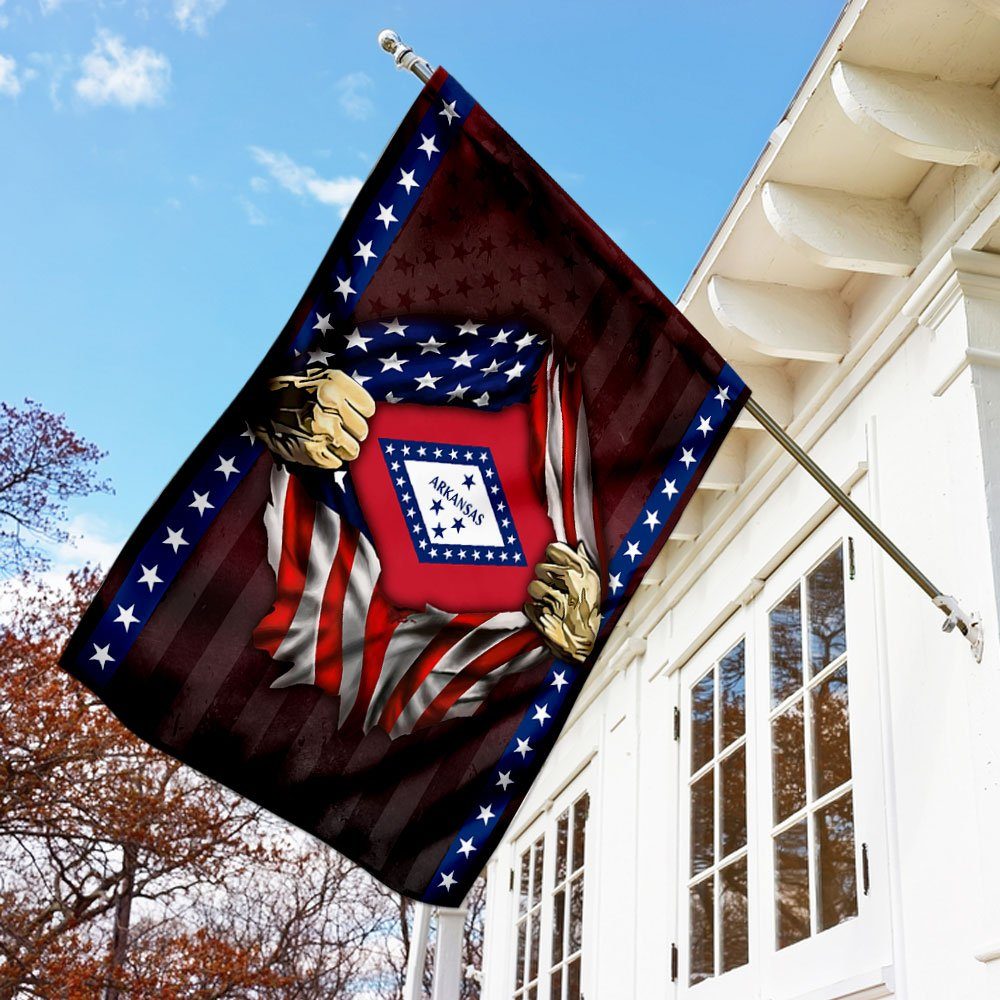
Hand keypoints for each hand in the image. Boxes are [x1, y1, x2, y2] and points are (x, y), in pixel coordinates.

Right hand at [251, 367, 375, 469]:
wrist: (258, 403)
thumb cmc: (293, 390)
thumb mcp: (322, 377)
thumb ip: (347, 392)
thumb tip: (369, 413)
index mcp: (335, 385)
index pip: (369, 409)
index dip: (360, 413)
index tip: (349, 413)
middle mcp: (330, 406)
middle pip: (362, 431)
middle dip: (352, 432)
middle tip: (337, 427)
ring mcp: (321, 430)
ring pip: (353, 450)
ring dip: (343, 448)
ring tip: (328, 439)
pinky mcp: (311, 450)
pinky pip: (336, 462)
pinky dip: (329, 458)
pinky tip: (318, 447)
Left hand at [524, 542, 600, 662]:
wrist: (582, 644)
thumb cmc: (588, 611)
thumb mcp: (593, 584)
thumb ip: (582, 562)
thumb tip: (579, 543)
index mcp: (582, 571)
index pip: (553, 549)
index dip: (550, 558)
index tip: (554, 567)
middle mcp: (570, 582)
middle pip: (539, 567)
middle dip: (543, 578)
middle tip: (553, 589)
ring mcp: (557, 600)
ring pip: (532, 586)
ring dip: (538, 595)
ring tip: (550, 603)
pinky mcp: (542, 616)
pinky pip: (527, 606)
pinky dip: (533, 611)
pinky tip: (546, 615)